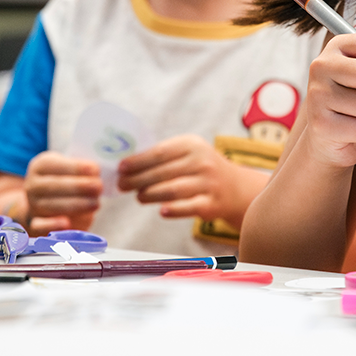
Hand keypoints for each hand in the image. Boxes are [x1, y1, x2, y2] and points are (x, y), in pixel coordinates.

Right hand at [25, 151, 101, 233]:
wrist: (48, 205)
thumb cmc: (66, 182)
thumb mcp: (70, 169)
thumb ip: (81, 169)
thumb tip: (97, 173)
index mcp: (40, 166)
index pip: (52, 164)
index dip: (75, 167)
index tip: (95, 169)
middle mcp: (33, 186)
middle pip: (53, 185)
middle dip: (78, 186)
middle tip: (98, 187)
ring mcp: (33, 206)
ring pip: (50, 206)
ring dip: (75, 205)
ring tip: (95, 203)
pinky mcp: (35, 225)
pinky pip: (40, 226)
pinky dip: (52, 225)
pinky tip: (66, 223)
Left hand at [116, 135, 270, 226]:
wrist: (235, 187)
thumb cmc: (201, 168)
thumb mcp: (188, 152)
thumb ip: (162, 155)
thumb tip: (127, 165)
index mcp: (192, 145)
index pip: (159, 152)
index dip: (137, 161)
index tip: (121, 168)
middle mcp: (201, 162)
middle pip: (162, 172)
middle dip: (137, 180)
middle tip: (122, 185)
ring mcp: (208, 183)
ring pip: (172, 190)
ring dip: (150, 194)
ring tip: (138, 196)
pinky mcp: (211, 204)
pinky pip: (188, 207)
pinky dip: (173, 209)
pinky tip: (161, 211)